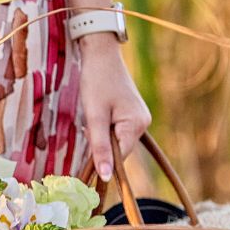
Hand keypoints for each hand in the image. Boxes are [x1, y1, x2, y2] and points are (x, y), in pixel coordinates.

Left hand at [76, 34, 151, 179]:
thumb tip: (106, 177)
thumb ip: (99, 147)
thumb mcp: (94, 115)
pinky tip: (97, 111)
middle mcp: (142, 123)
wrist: (100, 52)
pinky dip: (104, 125)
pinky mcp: (131, 112)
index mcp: (136, 125)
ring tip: (92, 112)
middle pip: (118, 148)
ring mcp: (138, 117)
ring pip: (115, 138)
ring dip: (100, 133)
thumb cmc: (96, 80)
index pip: (120, 156)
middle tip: (87, 124)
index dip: (103, 158)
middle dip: (100, 142)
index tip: (87, 150)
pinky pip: (116, 128)